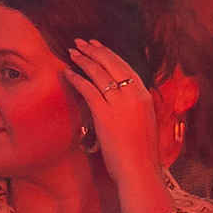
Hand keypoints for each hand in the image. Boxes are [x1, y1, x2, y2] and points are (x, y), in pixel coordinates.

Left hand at [62, 37, 160, 180]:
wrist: (139, 170)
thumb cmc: (141, 153)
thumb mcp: (144, 123)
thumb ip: (135, 107)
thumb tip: (124, 100)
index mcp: (145, 96)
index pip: (126, 67)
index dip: (109, 54)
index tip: (98, 47)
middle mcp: (134, 95)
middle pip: (112, 64)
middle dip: (95, 50)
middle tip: (81, 43)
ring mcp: (120, 103)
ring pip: (99, 73)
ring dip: (83, 60)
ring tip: (72, 53)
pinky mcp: (105, 113)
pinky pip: (87, 89)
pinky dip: (76, 78)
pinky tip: (67, 73)